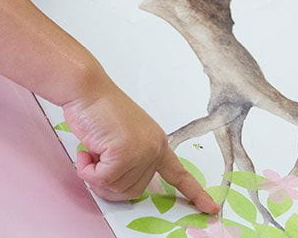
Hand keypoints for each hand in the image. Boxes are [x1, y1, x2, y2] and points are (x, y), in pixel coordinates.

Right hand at [62, 79, 217, 212]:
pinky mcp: (123, 153)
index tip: (211, 208)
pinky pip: (101, 179)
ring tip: (92, 150)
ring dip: (95, 175)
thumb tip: (116, 184)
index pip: (179, 173)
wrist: (86, 88)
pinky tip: (86, 152)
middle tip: (96, 160)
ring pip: (116, 187)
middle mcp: (154, 148)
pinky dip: (88, 170)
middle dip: (108, 182)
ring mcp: (141, 151)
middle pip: (133, 191)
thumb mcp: (123, 137)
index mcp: (157, 143)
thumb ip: (129, 160)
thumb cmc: (98, 109)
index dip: (194, 193)